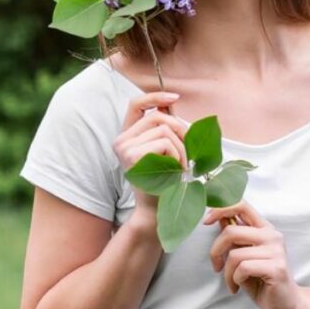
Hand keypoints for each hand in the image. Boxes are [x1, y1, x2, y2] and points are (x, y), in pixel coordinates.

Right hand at [112, 91, 188, 216]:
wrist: (156, 213)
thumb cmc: (164, 184)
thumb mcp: (163, 153)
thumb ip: (164, 129)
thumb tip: (170, 102)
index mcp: (127, 137)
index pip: (136, 104)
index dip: (155, 96)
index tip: (175, 97)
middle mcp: (121, 140)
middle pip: (159, 117)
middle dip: (181, 132)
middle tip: (188, 154)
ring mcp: (125, 147)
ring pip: (165, 130)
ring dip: (182, 148)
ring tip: (181, 167)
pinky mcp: (132, 155)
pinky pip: (166, 143)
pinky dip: (178, 156)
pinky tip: (175, 172)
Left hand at [205, 202, 309, 308]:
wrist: (284, 304)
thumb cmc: (260, 279)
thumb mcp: (243, 254)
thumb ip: (234, 236)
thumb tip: (218, 217)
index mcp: (264, 228)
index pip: (241, 205)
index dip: (220, 209)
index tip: (206, 221)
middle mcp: (272, 235)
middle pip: (231, 231)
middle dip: (215, 251)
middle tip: (216, 266)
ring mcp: (276, 250)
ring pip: (235, 254)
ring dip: (227, 272)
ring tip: (232, 282)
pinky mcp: (276, 267)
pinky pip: (243, 268)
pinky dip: (235, 279)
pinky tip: (239, 287)